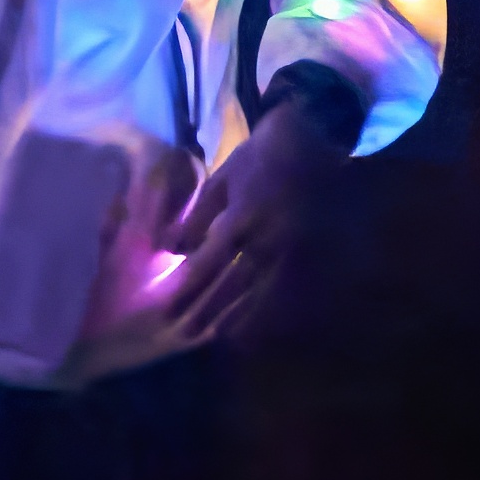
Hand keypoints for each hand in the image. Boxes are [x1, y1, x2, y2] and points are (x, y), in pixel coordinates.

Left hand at [144, 120, 338, 345]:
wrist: (313, 142)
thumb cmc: (259, 158)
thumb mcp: (223, 179)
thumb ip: (198, 215)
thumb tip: (172, 247)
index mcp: (243, 215)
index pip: (209, 259)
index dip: (188, 285)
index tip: (166, 308)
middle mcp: (267, 236)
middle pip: (233, 282)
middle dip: (207, 309)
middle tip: (183, 334)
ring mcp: (290, 246)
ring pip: (259, 289)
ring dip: (235, 314)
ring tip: (213, 336)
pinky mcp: (306, 250)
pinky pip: (283, 283)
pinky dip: (265, 304)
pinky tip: (251, 322)